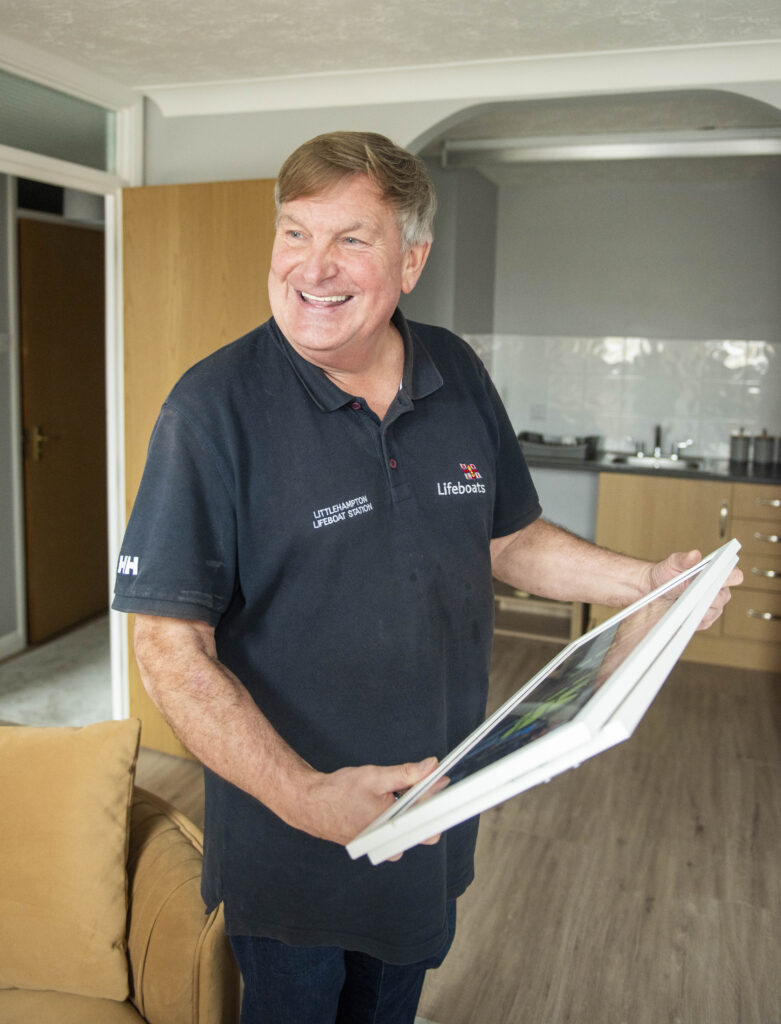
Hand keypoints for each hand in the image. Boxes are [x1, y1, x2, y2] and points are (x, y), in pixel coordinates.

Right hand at [294, 756, 441, 848]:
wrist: (311, 805)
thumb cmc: (339, 792)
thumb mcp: (375, 777)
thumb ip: (406, 773)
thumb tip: (430, 767)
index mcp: (391, 826)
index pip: (428, 817)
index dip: (436, 798)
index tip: (441, 782)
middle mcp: (387, 842)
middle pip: (421, 826)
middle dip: (422, 806)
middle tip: (416, 786)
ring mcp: (381, 847)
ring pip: (408, 829)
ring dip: (408, 811)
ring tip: (394, 796)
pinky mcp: (376, 845)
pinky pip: (395, 831)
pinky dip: (396, 816)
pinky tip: (387, 804)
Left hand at [644, 549, 742, 629]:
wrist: (652, 592)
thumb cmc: (666, 575)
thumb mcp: (672, 563)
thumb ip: (683, 559)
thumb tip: (694, 554)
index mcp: (717, 573)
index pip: (733, 575)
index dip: (728, 576)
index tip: (716, 576)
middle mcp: (718, 591)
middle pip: (723, 596)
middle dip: (710, 593)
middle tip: (697, 591)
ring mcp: (713, 607)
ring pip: (714, 611)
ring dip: (700, 607)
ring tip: (686, 603)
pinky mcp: (703, 621)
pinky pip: (703, 622)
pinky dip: (692, 618)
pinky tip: (683, 614)